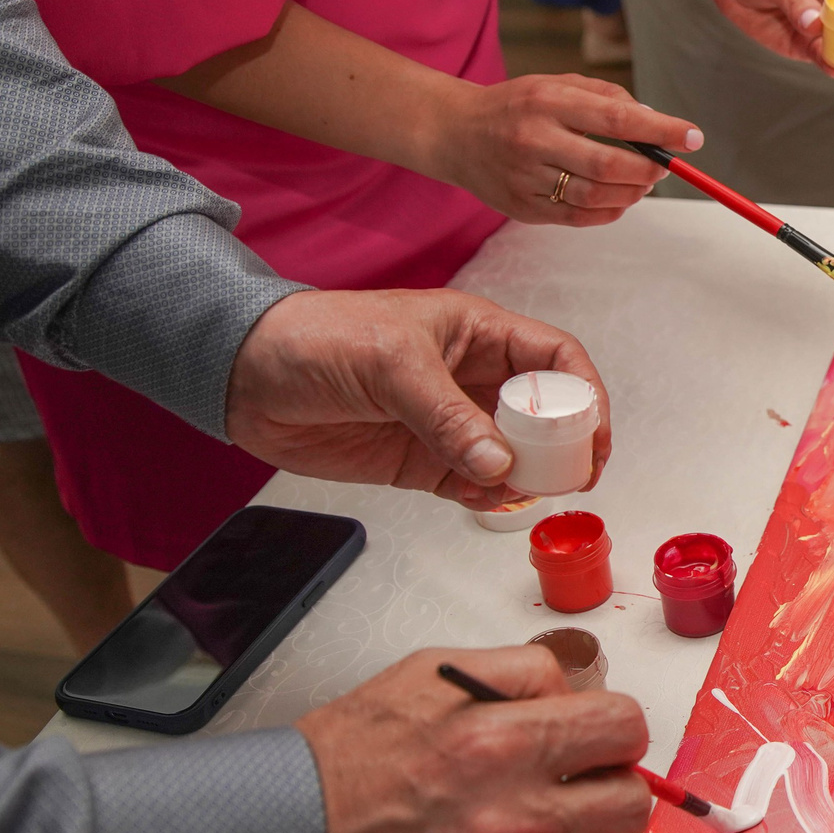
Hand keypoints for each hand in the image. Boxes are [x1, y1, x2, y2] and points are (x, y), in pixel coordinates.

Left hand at [224, 288, 612, 508]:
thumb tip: (500, 464)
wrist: (242, 374)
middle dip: (563, 446)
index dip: (583, 394)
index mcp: (477, 333)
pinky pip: (472, 484)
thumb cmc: (315, 337)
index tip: (591, 433)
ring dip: (526, 477)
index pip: (554, 359)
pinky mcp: (420, 460)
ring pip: (513, 454)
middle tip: (568, 477)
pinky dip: (487, 497)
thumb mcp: (391, 363)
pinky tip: (484, 498)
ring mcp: (448, 422)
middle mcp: (471, 378)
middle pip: (544, 414)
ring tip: (522, 492)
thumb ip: (448, 417)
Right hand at [296, 645, 651, 832]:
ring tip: (531, 826)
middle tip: (573, 782)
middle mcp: (513, 821)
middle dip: (609, 784)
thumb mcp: (432, 674)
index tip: (593, 738)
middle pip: (632, 804)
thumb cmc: (347, 758)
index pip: (625, 729)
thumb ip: (524, 675)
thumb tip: (583, 699)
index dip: (613, 729)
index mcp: (502, 743)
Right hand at [422, 73, 701, 226]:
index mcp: (548, 102)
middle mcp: (535, 140)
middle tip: (665, 166)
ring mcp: (526, 177)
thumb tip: (654, 120)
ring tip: (643, 182)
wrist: (454, 133)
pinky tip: (620, 199)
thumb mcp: (556, 85)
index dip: (661, 130)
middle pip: (609, 165)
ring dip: (633, 193)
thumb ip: (606, 97)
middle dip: (649, 169)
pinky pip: (578, 217)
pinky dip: (610, 211)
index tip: (693, 136)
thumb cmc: (517, 105)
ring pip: (596, 196)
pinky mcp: (522, 207)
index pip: (617, 118)